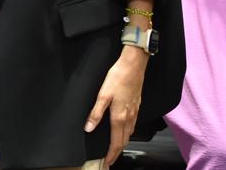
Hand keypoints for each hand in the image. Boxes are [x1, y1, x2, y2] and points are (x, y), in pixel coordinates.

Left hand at [85, 45, 148, 165]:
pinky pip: (133, 125)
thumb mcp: (102, 95)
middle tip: (110, 158)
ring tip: (115, 147)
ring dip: (122, 142)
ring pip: (129, 133)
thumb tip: (88, 128)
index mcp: (119, 117)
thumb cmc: (117, 78)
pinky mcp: (137, 105)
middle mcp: (129, 117)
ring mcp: (135, 112)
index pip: (116, 142)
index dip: (111, 154)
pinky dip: (128, 133)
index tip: (107, 162)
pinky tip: (124, 130)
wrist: (134, 66)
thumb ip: (95, 113)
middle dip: (117, 151)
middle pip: (124, 140)